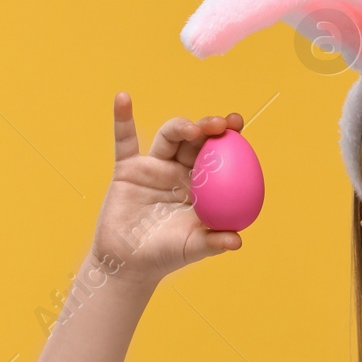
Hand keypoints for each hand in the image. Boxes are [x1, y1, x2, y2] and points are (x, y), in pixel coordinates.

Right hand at [90, 92, 246, 287]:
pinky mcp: (128, 169)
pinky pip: (124, 141)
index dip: (230, 136)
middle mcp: (181, 170)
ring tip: (192, 130)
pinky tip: (124, 99)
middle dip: (210, 127)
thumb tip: (238, 241)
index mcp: (203, 184)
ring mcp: (155, 167)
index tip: (238, 123)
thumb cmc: (166, 255)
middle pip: (197, 140)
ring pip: (170, 137)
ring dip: (181, 127)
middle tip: (221, 125)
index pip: (221, 154)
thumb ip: (214, 241)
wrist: (129, 263)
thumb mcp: (193, 248)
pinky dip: (123, 119)